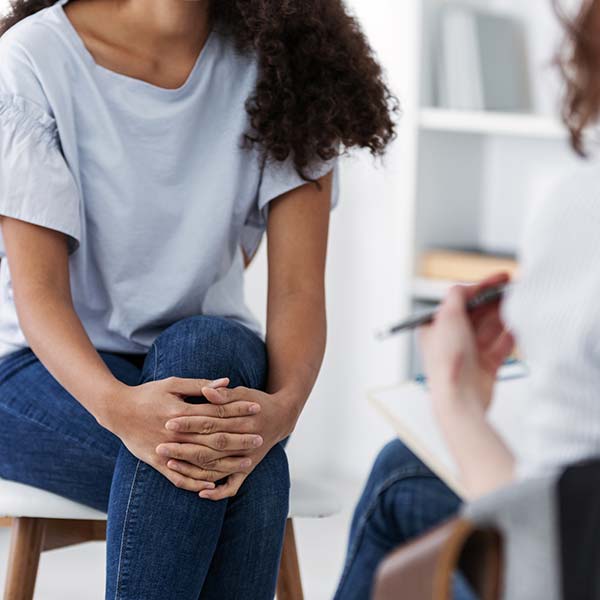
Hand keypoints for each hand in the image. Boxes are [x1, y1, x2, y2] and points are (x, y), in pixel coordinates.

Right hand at [102, 377, 263, 491]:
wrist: (116, 410)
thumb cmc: (147, 393)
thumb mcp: (173, 383)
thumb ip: (199, 385)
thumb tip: (226, 382)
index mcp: (182, 412)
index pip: (217, 412)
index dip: (238, 410)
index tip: (257, 408)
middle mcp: (177, 433)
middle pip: (214, 438)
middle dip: (239, 439)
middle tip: (260, 439)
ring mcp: (167, 450)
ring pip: (202, 460)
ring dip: (225, 463)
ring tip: (247, 462)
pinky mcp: (157, 462)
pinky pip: (179, 478)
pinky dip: (196, 482)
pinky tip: (213, 485)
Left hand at [160, 386, 296, 499]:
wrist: (282, 416)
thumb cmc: (257, 400)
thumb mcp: (243, 392)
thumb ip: (224, 394)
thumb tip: (206, 390)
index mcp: (243, 419)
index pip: (211, 422)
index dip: (190, 422)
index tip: (169, 422)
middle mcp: (246, 441)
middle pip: (210, 446)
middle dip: (184, 447)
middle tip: (161, 445)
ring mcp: (247, 458)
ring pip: (217, 467)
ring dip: (193, 468)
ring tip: (169, 463)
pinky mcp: (248, 469)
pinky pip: (233, 486)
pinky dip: (218, 491)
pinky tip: (201, 492)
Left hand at [420, 273, 514, 412]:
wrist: (459, 397)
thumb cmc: (447, 361)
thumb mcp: (447, 317)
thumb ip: (456, 296)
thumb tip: (464, 287)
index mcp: (436, 327)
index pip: (459, 301)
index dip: (480, 288)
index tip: (499, 278)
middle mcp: (451, 339)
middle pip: (477, 313)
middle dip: (494, 301)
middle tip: (513, 289)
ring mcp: (468, 353)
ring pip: (490, 328)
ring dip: (504, 316)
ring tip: (518, 305)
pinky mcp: (484, 366)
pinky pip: (500, 346)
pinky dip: (509, 337)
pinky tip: (518, 327)